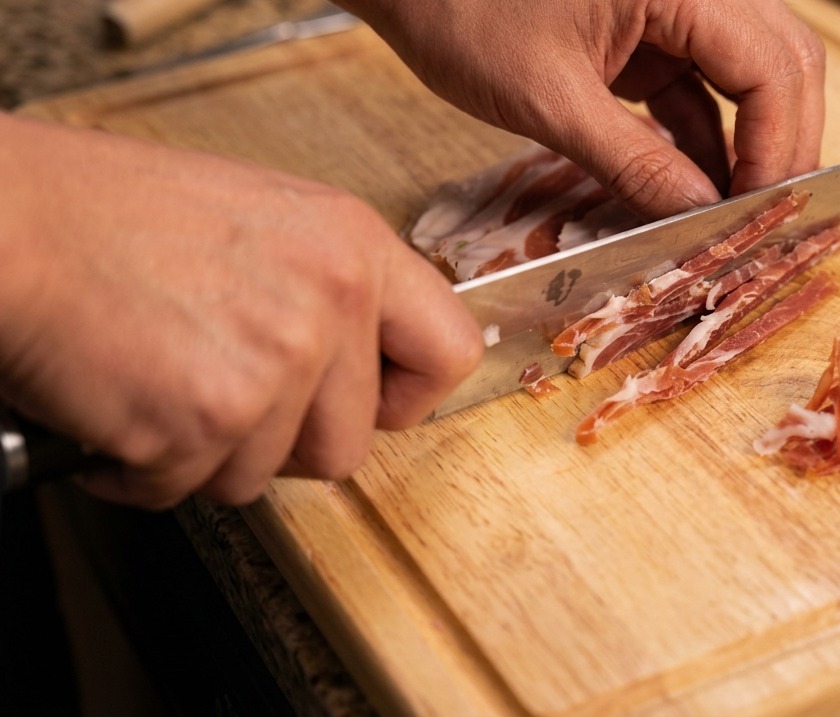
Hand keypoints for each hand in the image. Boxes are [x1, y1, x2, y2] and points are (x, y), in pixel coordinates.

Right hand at [0, 114, 481, 508]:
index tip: (371, 402)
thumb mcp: (261, 219)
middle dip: (283, 441)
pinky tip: (120, 407)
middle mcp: (329, 305)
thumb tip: (356, 364)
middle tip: (224, 399)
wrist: (11, 225)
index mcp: (352, 248)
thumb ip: (325, 289)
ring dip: (207, 453)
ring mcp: (273, 367)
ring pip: (265, 476)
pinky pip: (190, 488)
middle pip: (348, 443)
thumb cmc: (110, 213)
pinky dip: (145, 469)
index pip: (448, 350)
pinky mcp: (207, 421)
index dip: (406, 395)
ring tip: (159, 385)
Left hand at [342, 0, 825, 218]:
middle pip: (781, 64)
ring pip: (749, 75)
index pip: (772, 66)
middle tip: (762, 220)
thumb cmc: (462, 10)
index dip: (776, 148)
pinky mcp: (649, 30)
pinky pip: (700, 84)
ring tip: (732, 215)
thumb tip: (700, 216)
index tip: (758, 214)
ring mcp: (675, 4)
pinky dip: (704, 138)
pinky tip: (695, 190)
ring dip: (747, 145)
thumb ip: (633, 162)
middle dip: (779, 146)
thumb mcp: (549, 100)